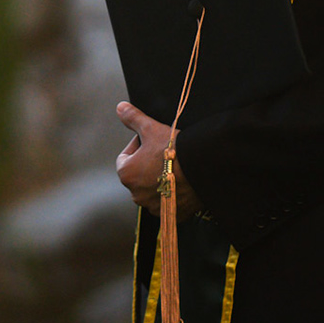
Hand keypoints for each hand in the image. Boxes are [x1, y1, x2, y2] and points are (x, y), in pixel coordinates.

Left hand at [114, 102, 200, 216]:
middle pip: (139, 173)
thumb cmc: (174, 149)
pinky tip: (183, 181)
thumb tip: (120, 108)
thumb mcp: (151, 128)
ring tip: (176, 165)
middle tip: (165, 152)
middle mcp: (135, 194)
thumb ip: (133, 118)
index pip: (126, 157)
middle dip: (149, 163)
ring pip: (153, 188)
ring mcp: (153, 206)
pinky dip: (173, 193)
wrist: (202, 168)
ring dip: (160, 179)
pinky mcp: (171, 214)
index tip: (152, 140)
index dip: (139, 145)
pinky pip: (168, 201)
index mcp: (126, 174)